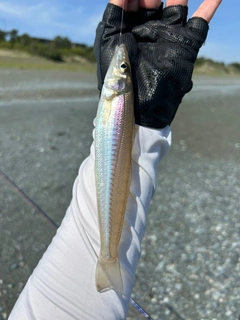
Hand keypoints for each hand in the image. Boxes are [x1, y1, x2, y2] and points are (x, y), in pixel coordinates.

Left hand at [94, 0, 221, 127]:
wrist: (137, 106)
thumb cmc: (118, 76)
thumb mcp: (109, 40)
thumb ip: (115, 10)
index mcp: (129, 30)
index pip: (133, 2)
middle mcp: (150, 31)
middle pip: (155, 1)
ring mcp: (168, 37)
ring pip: (177, 6)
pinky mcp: (185, 46)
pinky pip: (201, 22)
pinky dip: (210, 6)